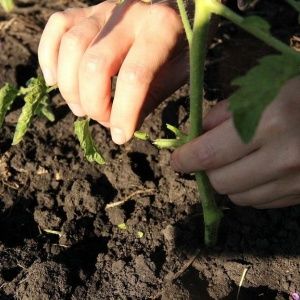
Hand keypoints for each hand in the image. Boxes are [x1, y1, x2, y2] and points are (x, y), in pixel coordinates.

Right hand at [38, 0, 186, 143]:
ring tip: (81, 108)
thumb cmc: (179, 48)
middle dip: (94, 104)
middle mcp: (130, 13)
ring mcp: (105, 9)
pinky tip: (53, 81)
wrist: (178, 13)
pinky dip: (48, 55)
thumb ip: (148, 100)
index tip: (121, 137)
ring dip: (70, 87)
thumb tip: (118, 128)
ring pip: (71, 46)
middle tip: (103, 120)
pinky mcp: (88, 10)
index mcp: (161, 28)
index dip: (123, 113)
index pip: (134, 77)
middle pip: (94, 64)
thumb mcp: (176, 76)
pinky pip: (57, 26)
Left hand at [171, 76, 299, 208]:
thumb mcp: (264, 87)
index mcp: (269, 124)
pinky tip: (257, 171)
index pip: (209, 155)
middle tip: (206, 156)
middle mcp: (283, 159)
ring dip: (228, 181)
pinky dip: (250, 190)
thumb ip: (224, 113)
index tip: (177, 159)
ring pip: (240, 198)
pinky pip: (262, 202)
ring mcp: (297, 182)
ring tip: (234, 162)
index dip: (185, 159)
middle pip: (221, 183)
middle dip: (207, 171)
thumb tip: (198, 135)